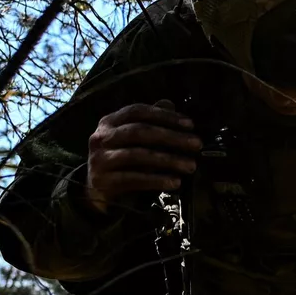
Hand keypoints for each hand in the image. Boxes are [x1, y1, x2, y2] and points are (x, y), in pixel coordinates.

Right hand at [84, 100, 199, 212]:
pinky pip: (133, 178)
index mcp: (109, 122)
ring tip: (191, 166)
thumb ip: (150, 121)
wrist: (98, 191)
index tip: (190, 125)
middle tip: (197, 144)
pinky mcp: (102, 180)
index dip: (164, 116)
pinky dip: (157, 180)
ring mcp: (99, 159)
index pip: (137, 111)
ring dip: (168, 160)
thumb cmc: (122, 160)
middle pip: (138, 131)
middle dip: (171, 137)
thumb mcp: (135, 139)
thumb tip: (169, 103)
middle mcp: (101, 137)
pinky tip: (175, 182)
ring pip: (137, 155)